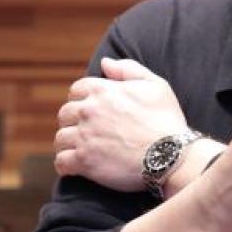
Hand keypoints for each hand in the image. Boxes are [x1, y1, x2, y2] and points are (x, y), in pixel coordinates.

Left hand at [53, 58, 188, 191]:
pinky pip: (61, 162)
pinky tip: (74, 168)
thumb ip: (128, 70)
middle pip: (65, 114)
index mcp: (102, 90)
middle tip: (85, 133)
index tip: (89, 112)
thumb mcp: (155, 85)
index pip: (76, 90)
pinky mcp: (84, 161)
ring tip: (80, 151)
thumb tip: (104, 63)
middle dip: (72, 122)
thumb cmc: (166, 120)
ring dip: (68, 144)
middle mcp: (88, 110)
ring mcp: (84, 136)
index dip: (81, 100)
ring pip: (61, 138)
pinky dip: (65, 165)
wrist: (171, 155)